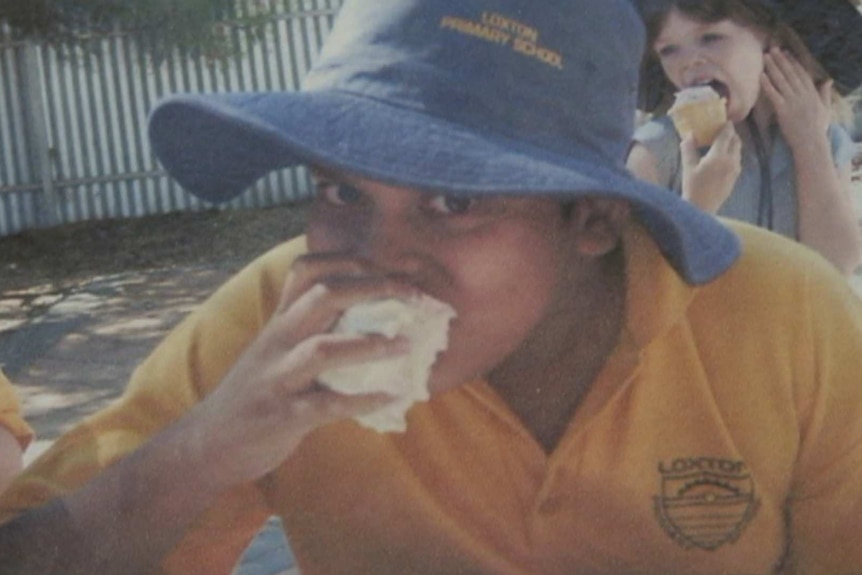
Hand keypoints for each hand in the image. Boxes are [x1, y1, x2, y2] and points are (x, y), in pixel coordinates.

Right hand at [187, 254, 417, 487]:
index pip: (305, 271)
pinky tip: (390, 395)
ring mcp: (279, 378)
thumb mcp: (275, 352)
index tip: (385, 264)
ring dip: (370, 344)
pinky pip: (327, 405)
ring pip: (323, 349)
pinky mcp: (283, 416)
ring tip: (407, 344)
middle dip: (371, 288)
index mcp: (279, 322)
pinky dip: (363, 399)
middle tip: (411, 294)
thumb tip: (373, 323)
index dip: (346, 260)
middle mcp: (277, 341)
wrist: (210, 443)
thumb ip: (310, 333)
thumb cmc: (255, 394)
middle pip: (322, 296)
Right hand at [680, 121, 741, 212]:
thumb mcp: (688, 168)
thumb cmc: (692, 188)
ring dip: (732, 144)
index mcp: (718, 156)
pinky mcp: (735, 177)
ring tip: (722, 143)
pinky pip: (737, 160)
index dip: (726, 126)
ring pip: (738, 151)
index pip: (726, 135)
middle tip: (723, 130)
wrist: (702, 209)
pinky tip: (722, 158)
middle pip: (736, 141)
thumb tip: (689, 135)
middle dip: (730, 134)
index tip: (723, 120)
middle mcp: (730, 161)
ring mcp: (735, 170)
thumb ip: (689, 149)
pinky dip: (732, 154)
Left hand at [761, 47, 831, 153]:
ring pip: (781, 80)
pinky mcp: (783, 110)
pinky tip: (761, 75)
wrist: (811, 143)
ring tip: (765, 57)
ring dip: (773, 67)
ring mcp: (793, 101)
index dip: (793, 62)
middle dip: (781, 60)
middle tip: (773, 49)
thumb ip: (825, 93)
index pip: (801, 73)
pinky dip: (767, 84)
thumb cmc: (818, 128)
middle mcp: (803, 94)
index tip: (786, 53)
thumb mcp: (825, 108)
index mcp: (812, 93)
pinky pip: (773, 94)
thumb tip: (828, 80)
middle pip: (790, 73)